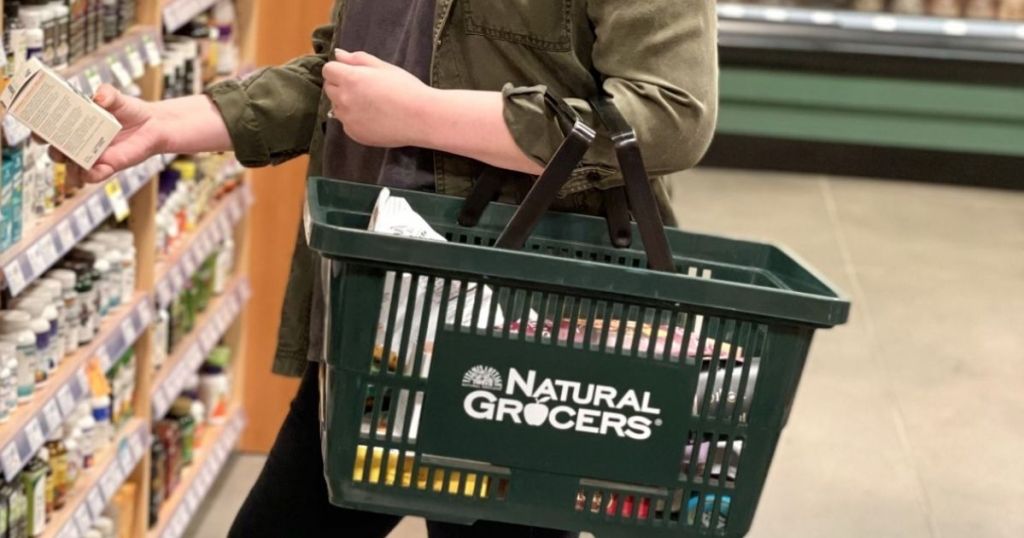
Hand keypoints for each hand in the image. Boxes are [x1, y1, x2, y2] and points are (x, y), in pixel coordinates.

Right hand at [51, 84, 165, 183]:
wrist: (153, 125)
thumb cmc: (129, 110)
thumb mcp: (117, 98)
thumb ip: (107, 93)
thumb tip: (99, 96)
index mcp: (74, 124)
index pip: (50, 130)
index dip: (40, 132)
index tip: (38, 131)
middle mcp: (79, 142)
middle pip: (56, 152)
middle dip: (53, 151)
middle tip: (57, 146)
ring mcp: (93, 156)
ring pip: (71, 168)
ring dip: (68, 167)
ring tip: (72, 161)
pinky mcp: (108, 166)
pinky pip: (93, 176)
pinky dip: (89, 175)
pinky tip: (92, 170)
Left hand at [322, 49, 433, 147]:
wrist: (421, 118)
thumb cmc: (406, 88)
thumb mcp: (383, 67)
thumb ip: (357, 59)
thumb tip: (338, 54)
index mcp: (350, 79)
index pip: (328, 70)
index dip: (339, 69)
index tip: (353, 73)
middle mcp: (344, 100)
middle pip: (329, 88)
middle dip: (341, 85)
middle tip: (363, 88)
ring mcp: (348, 119)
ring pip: (337, 107)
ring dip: (346, 103)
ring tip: (370, 104)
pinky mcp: (355, 134)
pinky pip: (346, 123)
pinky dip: (354, 119)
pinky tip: (373, 118)